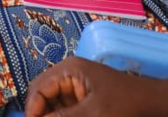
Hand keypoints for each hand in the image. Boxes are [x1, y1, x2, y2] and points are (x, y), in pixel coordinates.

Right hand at [25, 56, 149, 116]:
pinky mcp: (83, 97)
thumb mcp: (93, 113)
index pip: (39, 87)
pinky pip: (64, 107)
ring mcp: (75, 86)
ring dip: (50, 114)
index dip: (32, 108)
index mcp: (68, 70)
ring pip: (52, 102)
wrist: (151, 104)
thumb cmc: (123, 104)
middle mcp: (68, 74)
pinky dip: (60, 115)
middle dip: (39, 111)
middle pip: (43, 93)